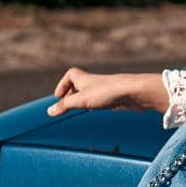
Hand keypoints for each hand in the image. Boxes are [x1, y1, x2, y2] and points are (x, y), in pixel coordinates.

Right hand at [47, 68, 166, 115]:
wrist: (136, 92)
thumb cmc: (109, 93)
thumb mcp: (82, 100)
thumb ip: (65, 106)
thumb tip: (49, 111)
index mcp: (85, 79)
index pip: (71, 74)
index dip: (63, 84)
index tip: (59, 97)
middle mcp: (96, 82)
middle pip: (81, 84)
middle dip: (72, 94)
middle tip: (67, 107)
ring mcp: (107, 89)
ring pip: (93, 93)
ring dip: (86, 100)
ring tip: (83, 109)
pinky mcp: (117, 97)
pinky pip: (105, 99)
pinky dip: (100, 104)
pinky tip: (102, 109)